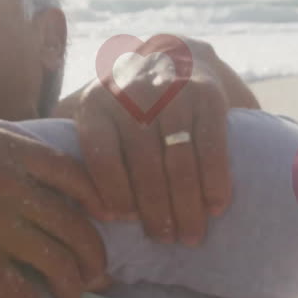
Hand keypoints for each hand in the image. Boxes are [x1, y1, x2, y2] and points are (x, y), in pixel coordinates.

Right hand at [0, 97, 110, 297]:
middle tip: (97, 272)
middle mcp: (12, 188)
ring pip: (57, 262)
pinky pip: (21, 293)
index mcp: (5, 151)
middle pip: (74, 224)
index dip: (96, 196)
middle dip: (93, 253)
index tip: (103, 214)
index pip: (72, 173)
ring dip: (72, 287)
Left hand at [74, 35, 231, 245]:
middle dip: (155, 210)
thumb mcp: (96, 118)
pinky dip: (214, 180)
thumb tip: (84, 211)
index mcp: (95, 104)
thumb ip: (81, 156)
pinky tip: (215, 207)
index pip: (101, 156)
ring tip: (191, 236)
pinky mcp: (206, 93)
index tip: (123, 221)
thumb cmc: (127, 109)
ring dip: (186, 205)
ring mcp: (171, 90)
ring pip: (179, 160)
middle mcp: (132, 93)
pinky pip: (212, 145)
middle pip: (144, 165)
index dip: (112, 193)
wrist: (172, 56)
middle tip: (165, 241)